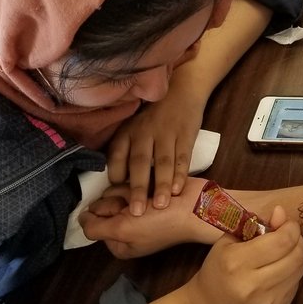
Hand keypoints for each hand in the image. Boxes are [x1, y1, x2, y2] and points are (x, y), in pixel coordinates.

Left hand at [80, 182, 219, 258]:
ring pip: (118, 191)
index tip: (120, 214)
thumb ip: (95, 227)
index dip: (104, 214)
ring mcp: (137, 210)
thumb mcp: (123, 230)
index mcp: (120, 244)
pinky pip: (133, 183)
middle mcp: (126, 228)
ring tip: (150, 196)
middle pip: (105, 205)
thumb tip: (82, 217)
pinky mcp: (148, 195)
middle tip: (139, 206)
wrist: (197, 207)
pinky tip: (155, 187)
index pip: (94, 223)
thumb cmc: (161, 223)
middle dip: (119, 201)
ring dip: (131, 191)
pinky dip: (141, 183)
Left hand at [105, 66, 206, 215]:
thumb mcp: (132, 128)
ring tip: (161, 206)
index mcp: (127, 132)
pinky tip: (180, 190)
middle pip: (139, 162)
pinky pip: (183, 157)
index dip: (116, 178)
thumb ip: (124, 152)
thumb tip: (116, 185)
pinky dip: (182, 174)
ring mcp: (166, 133)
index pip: (117, 157)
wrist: (182, 91)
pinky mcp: (186, 135)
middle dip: (138, 189)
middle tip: (137, 212)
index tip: (117, 200)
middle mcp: (144, 132)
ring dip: (162, 185)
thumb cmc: (153, 118)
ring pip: (163, 162)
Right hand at [181, 205, 302, 303]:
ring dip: (297, 256)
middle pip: (296, 255)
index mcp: (236, 262)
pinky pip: (297, 283)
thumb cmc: (216, 271)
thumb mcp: (228, 242)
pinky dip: (292, 272)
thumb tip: (281, 212)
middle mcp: (253, 285)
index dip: (290, 227)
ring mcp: (268, 301)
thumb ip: (255, 224)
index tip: (287, 223)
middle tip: (288, 235)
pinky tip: (278, 270)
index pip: (281, 241)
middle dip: (297, 240)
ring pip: (300, 269)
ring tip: (283, 252)